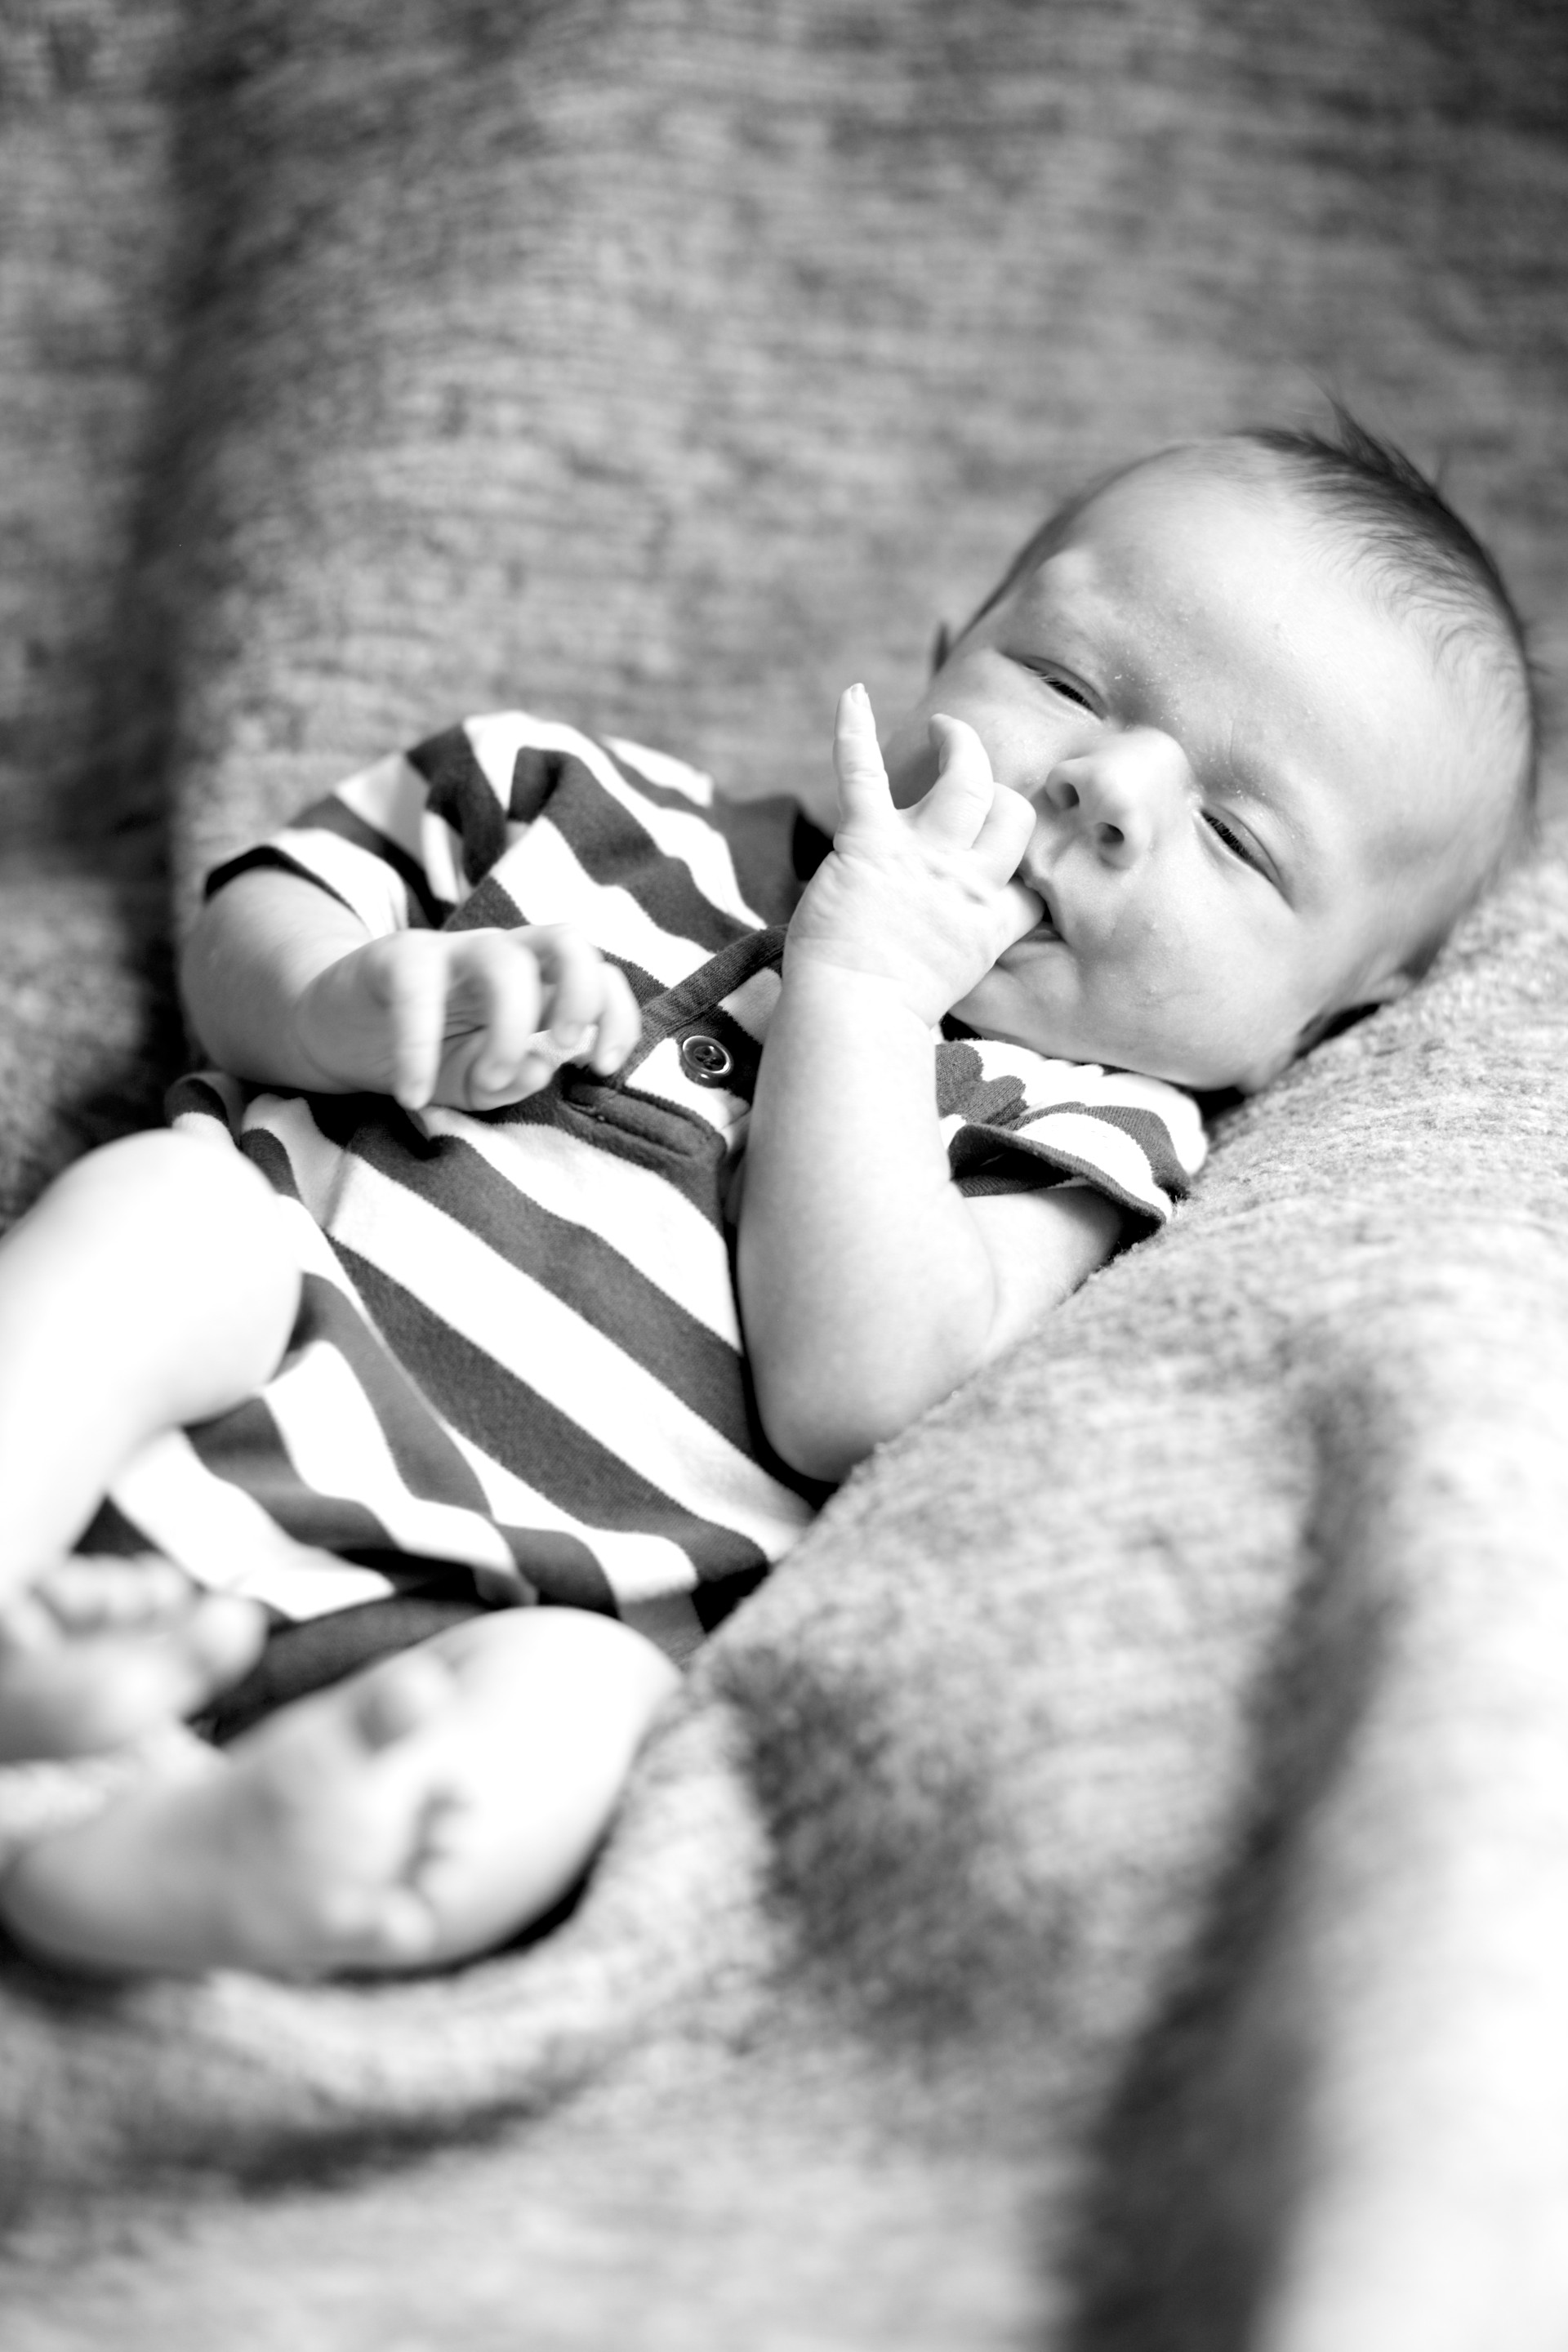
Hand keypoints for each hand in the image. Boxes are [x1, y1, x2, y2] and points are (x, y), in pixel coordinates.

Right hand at [295, 925, 643, 1111]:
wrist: (339, 1034)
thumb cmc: (425, 1055)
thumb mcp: (478, 1081)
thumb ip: (519, 1077)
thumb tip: (548, 1062)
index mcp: (538, 986)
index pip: (601, 976)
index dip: (619, 1017)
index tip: (603, 1067)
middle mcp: (504, 959)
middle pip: (568, 941)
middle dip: (581, 996)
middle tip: (561, 1048)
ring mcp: (451, 953)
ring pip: (504, 958)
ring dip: (513, 1025)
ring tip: (490, 1078)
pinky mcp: (396, 958)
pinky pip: (417, 992)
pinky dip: (418, 1049)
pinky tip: (412, 1095)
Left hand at [785, 684, 1042, 1026]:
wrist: (855, 1015)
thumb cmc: (889, 1015)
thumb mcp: (957, 986)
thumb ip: (964, 948)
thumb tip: (949, 941)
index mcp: (991, 922)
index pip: (1032, 880)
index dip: (1027, 865)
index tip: (1012, 861)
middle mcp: (967, 881)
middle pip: (1012, 816)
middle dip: (1000, 788)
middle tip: (972, 764)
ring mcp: (923, 856)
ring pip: (967, 780)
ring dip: (960, 745)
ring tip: (946, 728)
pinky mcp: (869, 842)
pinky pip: (864, 771)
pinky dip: (854, 730)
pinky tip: (853, 694)